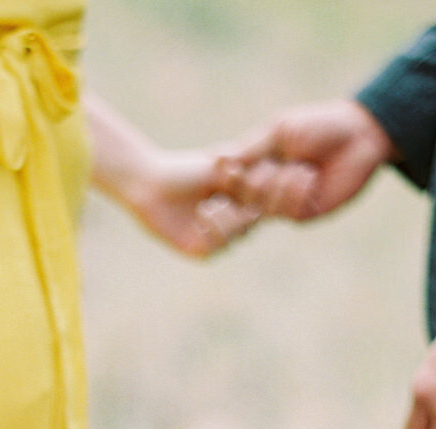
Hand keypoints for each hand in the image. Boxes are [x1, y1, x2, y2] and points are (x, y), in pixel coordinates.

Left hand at [85, 93, 257, 257]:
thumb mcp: (223, 169)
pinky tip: (202, 214)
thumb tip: (284, 172)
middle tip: (229, 190)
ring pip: (239, 234)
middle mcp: (232, 221)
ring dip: (227, 217)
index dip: (268, 196)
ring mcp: (217, 238)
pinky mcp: (202, 252)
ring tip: (208, 204)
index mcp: (240, 201)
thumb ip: (250, 175)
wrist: (151, 185)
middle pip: (256, 221)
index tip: (264, 185)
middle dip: (246, 205)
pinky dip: (213, 228)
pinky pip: (219, 245)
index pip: (266, 205)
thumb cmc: (186, 171)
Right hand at [216, 99, 396, 220]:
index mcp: (257, 165)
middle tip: (274, 164)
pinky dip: (296, 191)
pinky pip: (287, 210)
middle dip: (254, 181)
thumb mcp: (280, 131)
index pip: (229, 179)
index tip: (224, 168)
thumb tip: (217, 158)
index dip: (225, 176)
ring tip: (302, 167)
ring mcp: (284, 203)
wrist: (359, 136)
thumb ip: (251, 148)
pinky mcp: (303, 214)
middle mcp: (266, 187)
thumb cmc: (319, 126)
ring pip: (262, 205)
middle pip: (241, 197)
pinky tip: (311, 177)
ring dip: (280, 184)